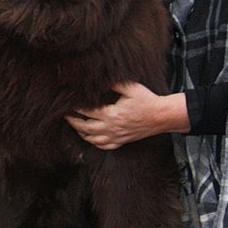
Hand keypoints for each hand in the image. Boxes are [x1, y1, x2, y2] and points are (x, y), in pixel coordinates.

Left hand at [65, 81, 189, 149]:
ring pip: (92, 139)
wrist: (161, 116)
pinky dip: (94, 142)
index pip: (88, 111)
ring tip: (76, 125)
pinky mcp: (121, 141)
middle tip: (66, 116)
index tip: (69, 103)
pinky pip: (103, 146)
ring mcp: (116, 137)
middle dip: (74, 122)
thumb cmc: (147, 100)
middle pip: (85, 128)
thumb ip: (114, 84)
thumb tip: (100, 80)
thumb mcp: (131, 88)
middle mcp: (111, 128)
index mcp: (112, 114)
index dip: (77, 107)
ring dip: (81, 133)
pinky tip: (90, 137)